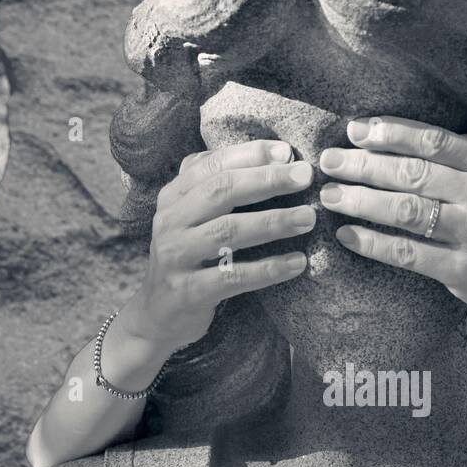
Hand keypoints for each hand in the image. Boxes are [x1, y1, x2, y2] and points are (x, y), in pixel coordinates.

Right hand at [124, 139, 314, 354]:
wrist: (158, 314)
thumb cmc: (189, 257)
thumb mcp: (192, 216)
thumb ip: (219, 185)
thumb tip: (275, 154)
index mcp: (173, 196)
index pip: (212, 165)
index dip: (250, 155)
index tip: (287, 152)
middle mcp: (170, 221)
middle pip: (221, 191)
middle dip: (267, 180)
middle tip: (305, 177)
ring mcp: (176, 256)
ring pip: (228, 231)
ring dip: (273, 222)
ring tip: (308, 218)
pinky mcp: (188, 291)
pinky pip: (233, 277)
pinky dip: (268, 269)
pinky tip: (297, 262)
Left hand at [318, 117, 466, 333]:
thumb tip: (444, 123)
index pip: (433, 140)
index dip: (391, 133)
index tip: (355, 130)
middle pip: (413, 173)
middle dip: (363, 165)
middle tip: (328, 161)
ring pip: (406, 211)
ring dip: (360, 201)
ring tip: (328, 196)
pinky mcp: (463, 271)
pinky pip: (408, 254)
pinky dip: (373, 243)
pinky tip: (346, 235)